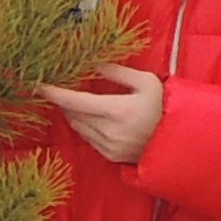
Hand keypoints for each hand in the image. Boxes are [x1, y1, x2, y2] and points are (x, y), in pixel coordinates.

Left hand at [38, 64, 166, 167]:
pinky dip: (84, 126)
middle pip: (73, 115)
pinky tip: (91, 116)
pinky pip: (88, 139)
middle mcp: (110, 132)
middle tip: (59, 87)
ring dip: (73, 114)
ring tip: (74, 100)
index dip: (55, 93)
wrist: (181, 139)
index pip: (75, 101)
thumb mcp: (144, 82)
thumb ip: (116, 72)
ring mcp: (110, 147)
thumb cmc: (164, 105)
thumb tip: (93, 63)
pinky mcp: (111, 156)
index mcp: (117, 110)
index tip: (40, 85)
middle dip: (64, 102)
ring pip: (78, 127)